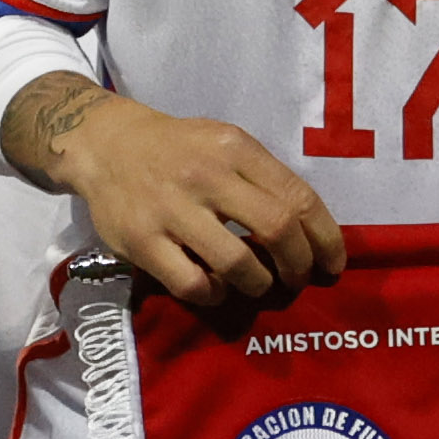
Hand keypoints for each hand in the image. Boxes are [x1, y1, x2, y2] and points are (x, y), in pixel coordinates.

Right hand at [14, 83, 343, 312]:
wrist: (106, 145)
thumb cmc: (179, 149)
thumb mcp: (225, 144)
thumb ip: (264, 179)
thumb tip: (310, 233)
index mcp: (235, 148)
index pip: (298, 197)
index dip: (325, 238)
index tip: (333, 264)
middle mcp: (206, 175)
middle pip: (276, 229)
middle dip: (298, 265)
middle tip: (297, 280)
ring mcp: (171, 209)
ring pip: (237, 263)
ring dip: (258, 283)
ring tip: (257, 285)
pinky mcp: (142, 241)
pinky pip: (192, 283)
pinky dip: (213, 294)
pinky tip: (215, 289)